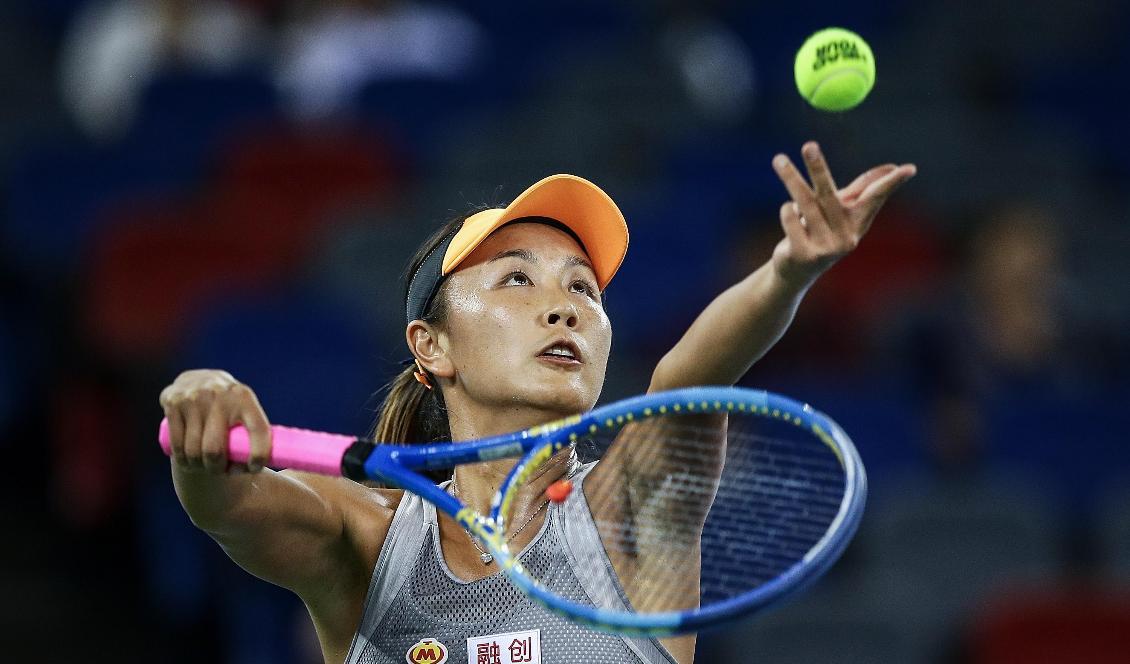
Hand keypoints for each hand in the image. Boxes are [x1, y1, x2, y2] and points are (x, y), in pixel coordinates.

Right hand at [158, 369, 270, 473]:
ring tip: (203, 468)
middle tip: (220, 471)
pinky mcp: (174, 402)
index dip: (259, 455)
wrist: (197, 379)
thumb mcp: (245, 409)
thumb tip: (261, 464)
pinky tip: (188, 463)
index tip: (255, 468)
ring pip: (194, 451)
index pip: (258, 430)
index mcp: (245, 397)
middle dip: (216, 468)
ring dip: (197, 467)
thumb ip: (254, 434)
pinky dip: (182, 460)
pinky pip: (176, 444)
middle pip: (215, 450)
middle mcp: (220, 394)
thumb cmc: (229, 406)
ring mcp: (195, 397)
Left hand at [770, 141, 916, 286]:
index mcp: (858, 223)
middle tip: (809, 145)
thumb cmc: (823, 233)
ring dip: (791, 178)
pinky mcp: (803, 254)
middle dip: (818, 168)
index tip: (910, 168)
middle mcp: (845, 236)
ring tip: (779, 160)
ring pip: (805, 203)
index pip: (875, 198)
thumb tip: (892, 167)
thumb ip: (862, 189)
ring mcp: (824, 248)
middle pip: (829, 195)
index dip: (891, 183)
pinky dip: (787, 210)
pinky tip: (788, 211)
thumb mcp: (843, 212)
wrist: (797, 272)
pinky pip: (791, 220)